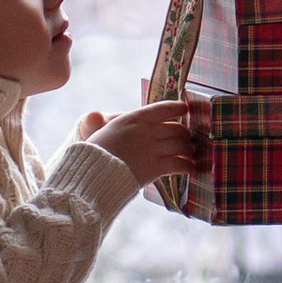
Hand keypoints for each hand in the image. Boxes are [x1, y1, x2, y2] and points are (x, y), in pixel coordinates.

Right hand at [80, 94, 207, 184]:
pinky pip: (179, 164)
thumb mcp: (104, 130)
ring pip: (182, 146)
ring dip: (189, 151)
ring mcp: (152, 149)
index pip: (164, 108)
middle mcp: (147, 131)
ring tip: (190, 155)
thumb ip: (115, 122)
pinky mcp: (154, 168)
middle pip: (177, 129)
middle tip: (188, 140)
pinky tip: (191, 170)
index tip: (185, 109)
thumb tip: (99, 114)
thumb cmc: (94, 152)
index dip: (178, 108)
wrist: (91, 174)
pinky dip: (188, 167)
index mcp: (135, 118)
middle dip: (185, 135)